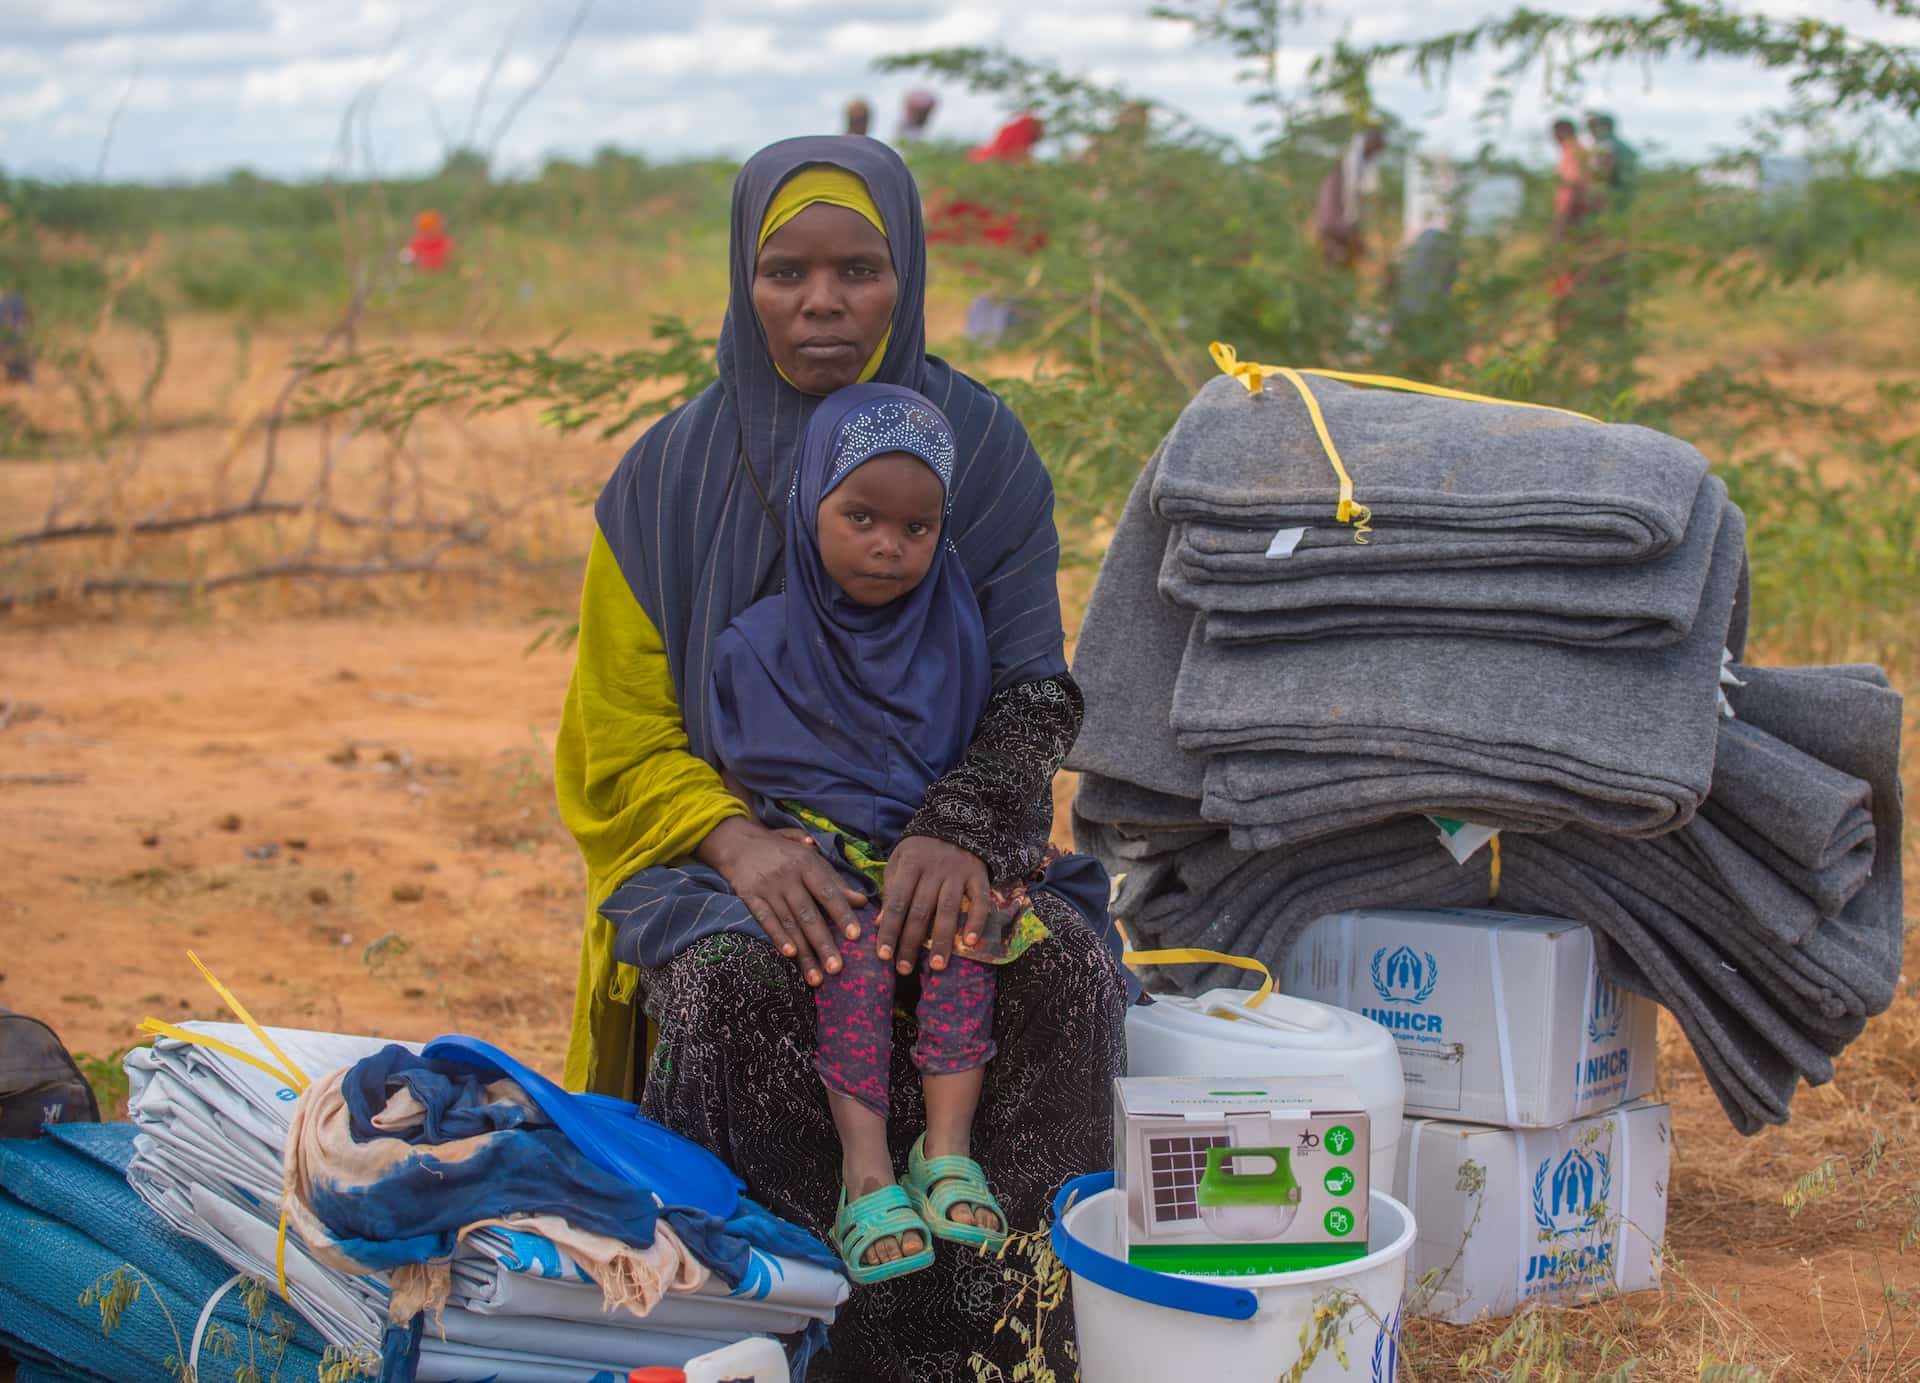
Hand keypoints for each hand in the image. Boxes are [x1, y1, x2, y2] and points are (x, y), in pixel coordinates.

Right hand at [696, 817, 864, 985]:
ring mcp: (768, 887)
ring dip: (804, 952)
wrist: (740, 843)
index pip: (828, 892)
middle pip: (809, 914)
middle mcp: (788, 876)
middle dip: (823, 943)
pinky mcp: (750, 897)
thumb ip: (835, 881)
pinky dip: (778, 938)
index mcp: (807, 864)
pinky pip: (766, 920)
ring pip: (789, 923)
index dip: (842, 914)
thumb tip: (861, 901)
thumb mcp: (810, 858)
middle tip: (837, 968)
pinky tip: (790, 955)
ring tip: (817, 977)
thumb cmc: (784, 852)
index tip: (855, 936)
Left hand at [876, 835, 989, 975]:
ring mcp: (959, 873)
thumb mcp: (899, 861)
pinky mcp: (979, 876)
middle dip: (910, 943)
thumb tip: (880, 924)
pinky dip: (976, 922)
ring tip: (936, 966)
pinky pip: (980, 902)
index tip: (882, 955)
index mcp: (910, 865)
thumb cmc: (921, 849)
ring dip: (941, 940)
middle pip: (920, 911)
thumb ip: (891, 890)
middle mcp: (934, 869)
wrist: (956, 822)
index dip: (889, 930)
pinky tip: (970, 943)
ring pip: (948, 910)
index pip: (897, 902)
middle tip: (904, 970)